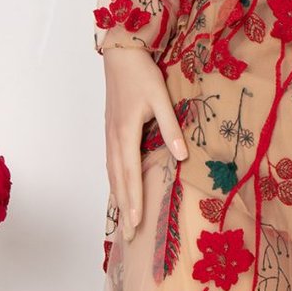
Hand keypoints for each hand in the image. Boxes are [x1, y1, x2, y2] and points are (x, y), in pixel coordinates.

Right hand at [100, 37, 187, 240]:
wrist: (120, 54)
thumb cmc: (142, 73)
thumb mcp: (160, 97)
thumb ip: (170, 126)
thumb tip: (181, 156)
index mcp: (126, 133)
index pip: (130, 174)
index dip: (134, 199)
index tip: (136, 222)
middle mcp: (114, 138)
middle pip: (119, 181)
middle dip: (125, 209)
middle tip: (129, 236)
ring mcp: (110, 136)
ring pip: (112, 175)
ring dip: (118, 199)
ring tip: (123, 222)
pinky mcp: (111, 132)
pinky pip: (111, 164)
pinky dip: (114, 183)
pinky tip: (118, 192)